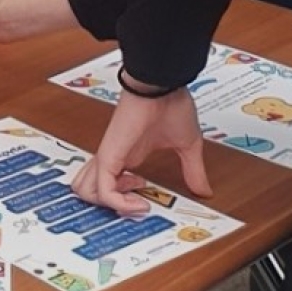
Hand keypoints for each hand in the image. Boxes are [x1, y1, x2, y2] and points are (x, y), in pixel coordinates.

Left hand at [71, 79, 211, 215]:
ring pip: (87, 191)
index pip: (110, 184)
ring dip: (109, 206)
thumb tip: (204, 190)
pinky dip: (119, 203)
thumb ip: (193, 170)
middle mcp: (115, 158)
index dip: (123, 200)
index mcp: (129, 155)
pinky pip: (103, 189)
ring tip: (134, 203)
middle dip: (109, 205)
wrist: (161, 84)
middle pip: (89, 189)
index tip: (147, 202)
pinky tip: (140, 203)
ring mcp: (109, 157)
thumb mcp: (187, 145)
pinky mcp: (109, 156)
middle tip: (137, 203)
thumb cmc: (170, 104)